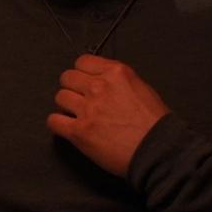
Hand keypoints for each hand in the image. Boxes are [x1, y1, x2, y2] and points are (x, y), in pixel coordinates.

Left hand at [47, 54, 170, 175]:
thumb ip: (119, 81)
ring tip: (76, 115)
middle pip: (67, 77)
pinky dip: (58, 124)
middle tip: (80, 99)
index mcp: (116, 73)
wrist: (158, 150)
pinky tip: (67, 128)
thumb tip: (104, 82)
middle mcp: (99, 87)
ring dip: (66, 106)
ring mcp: (87, 109)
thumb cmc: (156, 124)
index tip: (85, 81)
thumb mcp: (143, 88)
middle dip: (72, 88)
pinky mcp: (79, 132)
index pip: (83, 61)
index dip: (82, 72)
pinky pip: (53, 121)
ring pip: (59, 97)